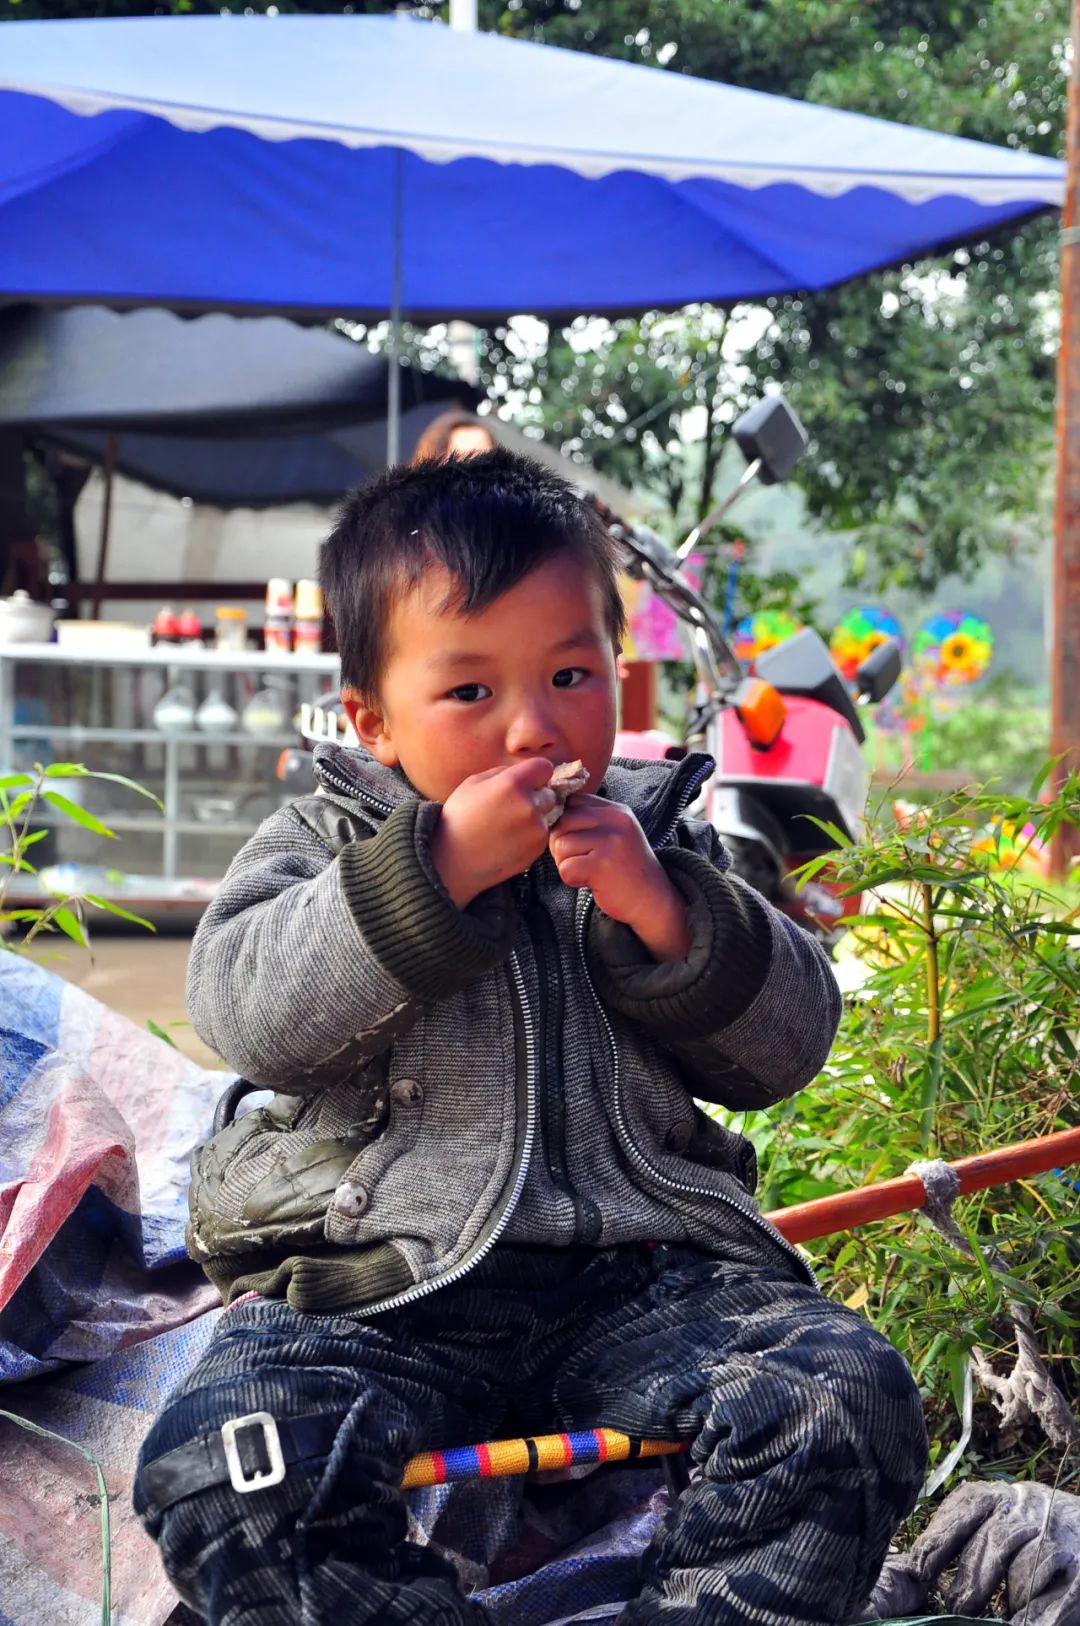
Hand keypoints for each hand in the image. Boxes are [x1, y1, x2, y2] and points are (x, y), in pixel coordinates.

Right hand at [432, 759, 554, 906]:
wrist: (452, 860)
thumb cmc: (459, 818)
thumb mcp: (473, 783)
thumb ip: (503, 773)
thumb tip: (523, 772)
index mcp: (513, 784)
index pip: (545, 767)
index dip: (535, 773)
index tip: (525, 780)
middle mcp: (529, 806)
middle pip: (549, 793)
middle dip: (535, 796)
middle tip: (511, 806)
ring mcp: (536, 830)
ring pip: (547, 814)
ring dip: (534, 816)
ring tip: (507, 825)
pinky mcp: (537, 849)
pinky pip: (542, 834)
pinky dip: (531, 835)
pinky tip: (509, 839)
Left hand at [548, 794, 690, 960]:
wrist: (653, 899)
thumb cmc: (626, 869)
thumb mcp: (615, 834)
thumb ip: (590, 821)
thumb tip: (549, 815)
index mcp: (615, 810)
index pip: (572, 802)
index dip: (565, 823)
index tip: (577, 842)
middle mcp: (614, 820)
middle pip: (561, 823)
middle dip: (560, 845)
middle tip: (579, 861)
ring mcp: (610, 841)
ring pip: (560, 845)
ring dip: (566, 863)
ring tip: (587, 871)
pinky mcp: (603, 864)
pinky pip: (566, 868)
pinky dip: (571, 879)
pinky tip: (590, 882)